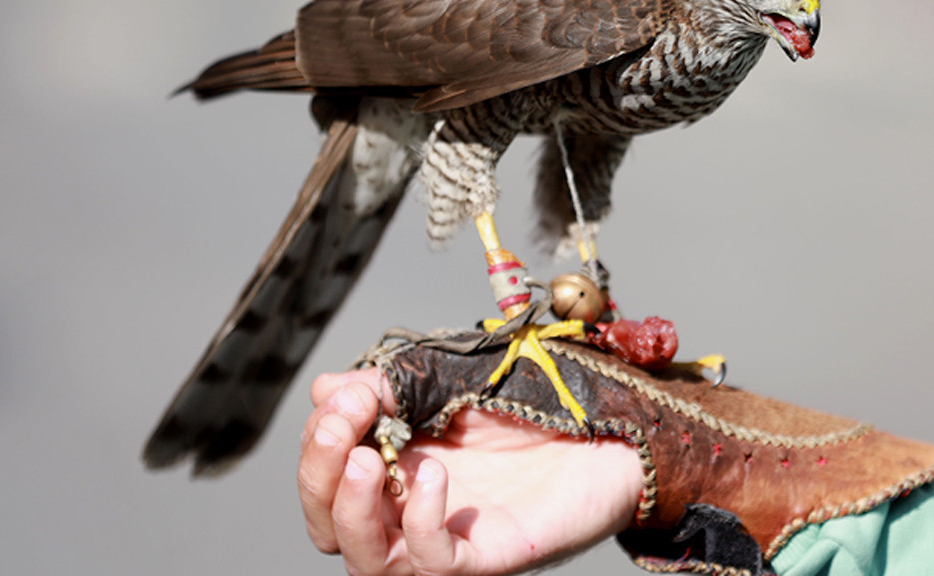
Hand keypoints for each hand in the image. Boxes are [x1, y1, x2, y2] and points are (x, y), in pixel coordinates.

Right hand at [298, 368, 644, 575]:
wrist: (615, 423)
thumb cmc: (541, 402)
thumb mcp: (454, 377)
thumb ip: (393, 384)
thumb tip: (327, 387)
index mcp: (397, 463)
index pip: (326, 473)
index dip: (320, 437)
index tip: (347, 393)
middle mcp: (411, 507)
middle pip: (330, 525)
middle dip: (318, 475)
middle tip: (342, 428)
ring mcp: (447, 536)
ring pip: (367, 560)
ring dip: (350, 511)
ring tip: (367, 461)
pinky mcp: (487, 554)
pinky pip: (432, 565)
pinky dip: (420, 524)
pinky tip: (434, 477)